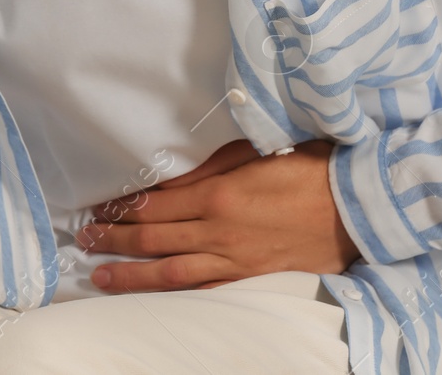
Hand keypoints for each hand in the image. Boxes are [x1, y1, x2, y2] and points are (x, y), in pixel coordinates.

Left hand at [76, 138, 361, 292]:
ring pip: (170, 271)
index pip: (156, 204)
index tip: (99, 204)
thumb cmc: (310, 167)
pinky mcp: (251, 273)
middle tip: (84, 237)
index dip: (123, 207)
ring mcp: (234, 257)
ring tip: (99, 275)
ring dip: (131, 274)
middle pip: (154, 239)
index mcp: (218, 195)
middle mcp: (220, 231)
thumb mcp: (255, 151)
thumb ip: (209, 165)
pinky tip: (154, 290)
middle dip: (115, 239)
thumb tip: (169, 178)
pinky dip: (173, 288)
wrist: (356, 205)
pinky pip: (203, 285)